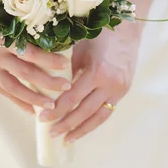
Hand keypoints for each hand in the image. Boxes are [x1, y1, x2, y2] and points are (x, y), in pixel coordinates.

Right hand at [0, 0, 70, 114]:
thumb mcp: (4, 19)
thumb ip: (24, 31)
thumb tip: (55, 40)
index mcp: (2, 37)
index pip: (30, 52)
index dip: (49, 60)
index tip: (65, 65)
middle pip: (25, 73)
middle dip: (48, 82)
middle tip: (66, 87)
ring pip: (14, 88)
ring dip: (34, 99)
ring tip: (52, 106)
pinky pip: (3, 93)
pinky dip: (19, 102)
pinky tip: (32, 110)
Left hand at [38, 23, 139, 142]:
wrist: (126, 28)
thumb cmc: (97, 34)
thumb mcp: (78, 49)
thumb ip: (66, 70)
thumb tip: (48, 89)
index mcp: (96, 71)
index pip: (71, 98)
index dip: (56, 110)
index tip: (41, 119)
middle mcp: (110, 83)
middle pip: (84, 111)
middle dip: (66, 124)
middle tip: (51, 133)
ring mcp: (119, 89)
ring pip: (98, 117)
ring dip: (81, 130)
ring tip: (66, 139)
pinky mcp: (123, 91)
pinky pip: (107, 112)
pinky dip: (94, 122)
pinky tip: (83, 129)